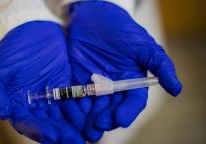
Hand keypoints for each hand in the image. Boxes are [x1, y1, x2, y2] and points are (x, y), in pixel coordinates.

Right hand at [0, 21, 85, 143]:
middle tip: (77, 141)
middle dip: (63, 133)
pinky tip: (94, 114)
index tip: (52, 136)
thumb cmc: (11, 50)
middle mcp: (39, 106)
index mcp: (20, 106)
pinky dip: (86, 107)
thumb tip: (2, 114)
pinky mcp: (70, 86)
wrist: (33, 30)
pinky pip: (79, 99)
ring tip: (89, 133)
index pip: (29, 124)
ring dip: (77, 125)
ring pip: (67, 116)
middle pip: (51, 124)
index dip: (39, 131)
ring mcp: (56, 96)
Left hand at [67, 1, 181, 141]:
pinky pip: (76, 96)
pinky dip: (74, 106)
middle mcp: (113, 86)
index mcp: (131, 80)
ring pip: (94, 106)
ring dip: (90, 119)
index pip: (132, 101)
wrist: (92, 17)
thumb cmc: (121, 28)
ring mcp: (95, 84)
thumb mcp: (142, 44)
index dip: (128, 112)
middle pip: (112, 108)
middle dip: (107, 118)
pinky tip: (72, 114)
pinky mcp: (78, 80)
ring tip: (86, 128)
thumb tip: (177, 89)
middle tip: (99, 126)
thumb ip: (159, 64)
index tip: (120, 120)